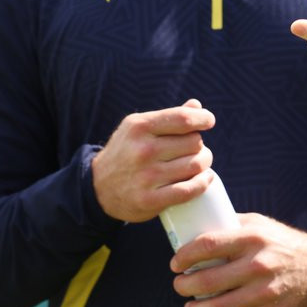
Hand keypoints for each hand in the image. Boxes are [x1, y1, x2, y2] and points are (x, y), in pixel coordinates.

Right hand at [91, 99, 215, 221]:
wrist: (97, 187)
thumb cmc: (126, 152)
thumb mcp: (138, 127)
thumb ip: (168, 117)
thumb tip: (197, 107)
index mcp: (140, 126)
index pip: (183, 119)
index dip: (202, 119)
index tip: (208, 121)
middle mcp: (143, 150)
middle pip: (194, 143)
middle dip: (199, 145)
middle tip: (193, 149)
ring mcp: (146, 177)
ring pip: (195, 165)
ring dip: (204, 164)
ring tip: (198, 163)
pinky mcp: (149, 200)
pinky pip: (188, 190)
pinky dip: (202, 183)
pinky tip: (205, 178)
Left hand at [170, 213, 306, 306]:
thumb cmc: (285, 243)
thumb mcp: (261, 224)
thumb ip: (233, 225)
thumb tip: (200, 227)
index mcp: (252, 238)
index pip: (208, 245)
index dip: (185, 256)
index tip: (175, 263)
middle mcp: (258, 264)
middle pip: (208, 280)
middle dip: (185, 286)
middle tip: (180, 286)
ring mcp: (266, 291)